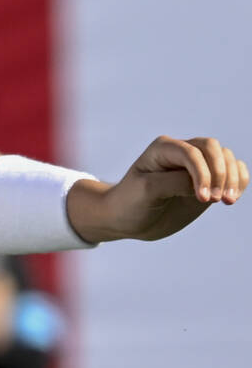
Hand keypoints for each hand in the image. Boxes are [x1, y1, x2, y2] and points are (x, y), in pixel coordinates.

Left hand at [71, 136, 247, 243]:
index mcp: (163, 148)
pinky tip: (233, 197)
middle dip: (221, 173)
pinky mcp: (209, 181)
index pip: (192, 153)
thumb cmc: (131, 202)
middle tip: (218, 201)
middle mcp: (182, 151)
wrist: (128, 220)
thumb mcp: (147, 191)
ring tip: (228, 202)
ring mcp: (197, 166)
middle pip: (213, 148)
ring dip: (233, 178)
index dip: (203, 174)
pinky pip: (234, 171)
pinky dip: (240, 180)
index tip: (204, 200)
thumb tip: (207, 182)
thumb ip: (176, 183)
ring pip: (227, 159)